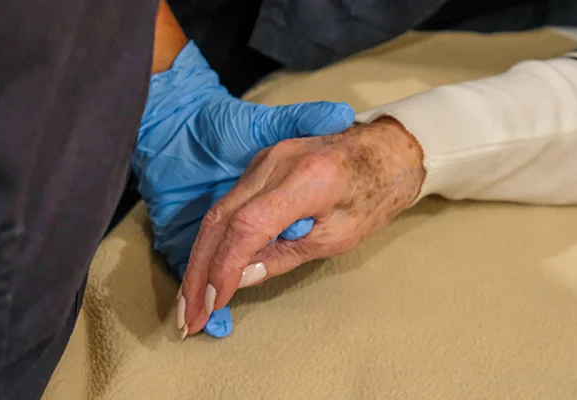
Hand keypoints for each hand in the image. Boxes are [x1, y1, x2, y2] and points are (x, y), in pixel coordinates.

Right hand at [131, 41, 354, 337]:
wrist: (385, 150)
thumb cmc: (374, 194)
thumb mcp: (339, 236)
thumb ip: (286, 256)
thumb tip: (241, 279)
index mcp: (307, 179)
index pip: (248, 226)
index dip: (225, 268)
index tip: (214, 303)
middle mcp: (277, 162)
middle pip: (221, 219)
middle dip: (200, 270)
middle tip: (191, 314)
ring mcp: (264, 159)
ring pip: (217, 211)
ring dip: (200, 257)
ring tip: (192, 299)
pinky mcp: (260, 163)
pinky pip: (228, 203)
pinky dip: (214, 238)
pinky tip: (206, 266)